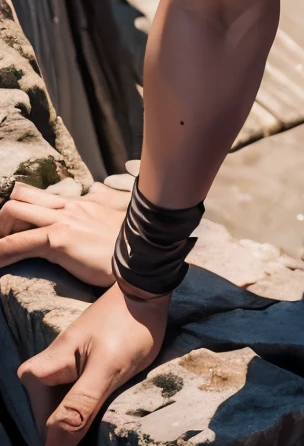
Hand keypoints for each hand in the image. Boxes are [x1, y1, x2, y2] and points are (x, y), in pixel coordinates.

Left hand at [0, 180, 127, 287]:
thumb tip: (97, 190)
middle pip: (20, 196)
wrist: (146, 255)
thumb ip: (107, 199)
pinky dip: (2, 252)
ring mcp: (64, 220)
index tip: (15, 229)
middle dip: (3, 218)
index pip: (40, 196)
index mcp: (82, 201)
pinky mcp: (60, 240)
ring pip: (14, 211)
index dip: (21, 209)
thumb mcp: (121, 213)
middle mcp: (70, 206)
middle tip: (2, 238)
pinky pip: (18, 243)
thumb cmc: (135, 241)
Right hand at [18, 281, 167, 445]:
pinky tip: (93, 436)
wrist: (146, 289)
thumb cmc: (128, 326)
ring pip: (61, 419)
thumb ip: (79, 407)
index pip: (47, 432)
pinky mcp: (78, 371)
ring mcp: (61, 373)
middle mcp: (43, 375)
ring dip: (73, 442)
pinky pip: (73, 406)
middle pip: (49, 428)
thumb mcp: (107, 368)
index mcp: (40, 375)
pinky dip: (81, 425)